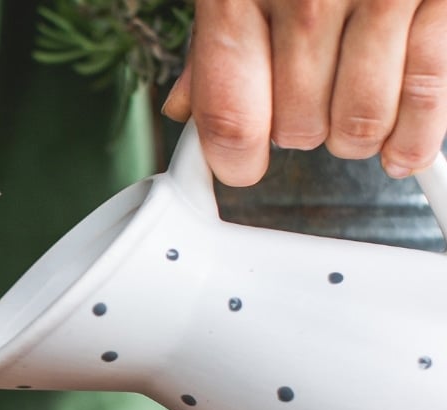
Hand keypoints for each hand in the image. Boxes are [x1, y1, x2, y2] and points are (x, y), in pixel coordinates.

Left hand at [163, 0, 446, 185]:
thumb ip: (217, 40)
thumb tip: (186, 110)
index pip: (230, 110)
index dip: (232, 159)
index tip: (238, 167)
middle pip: (295, 125)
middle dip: (297, 133)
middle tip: (302, 113)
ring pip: (358, 121)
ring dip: (351, 137)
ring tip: (346, 124)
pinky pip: (428, 91)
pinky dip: (415, 136)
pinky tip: (401, 150)